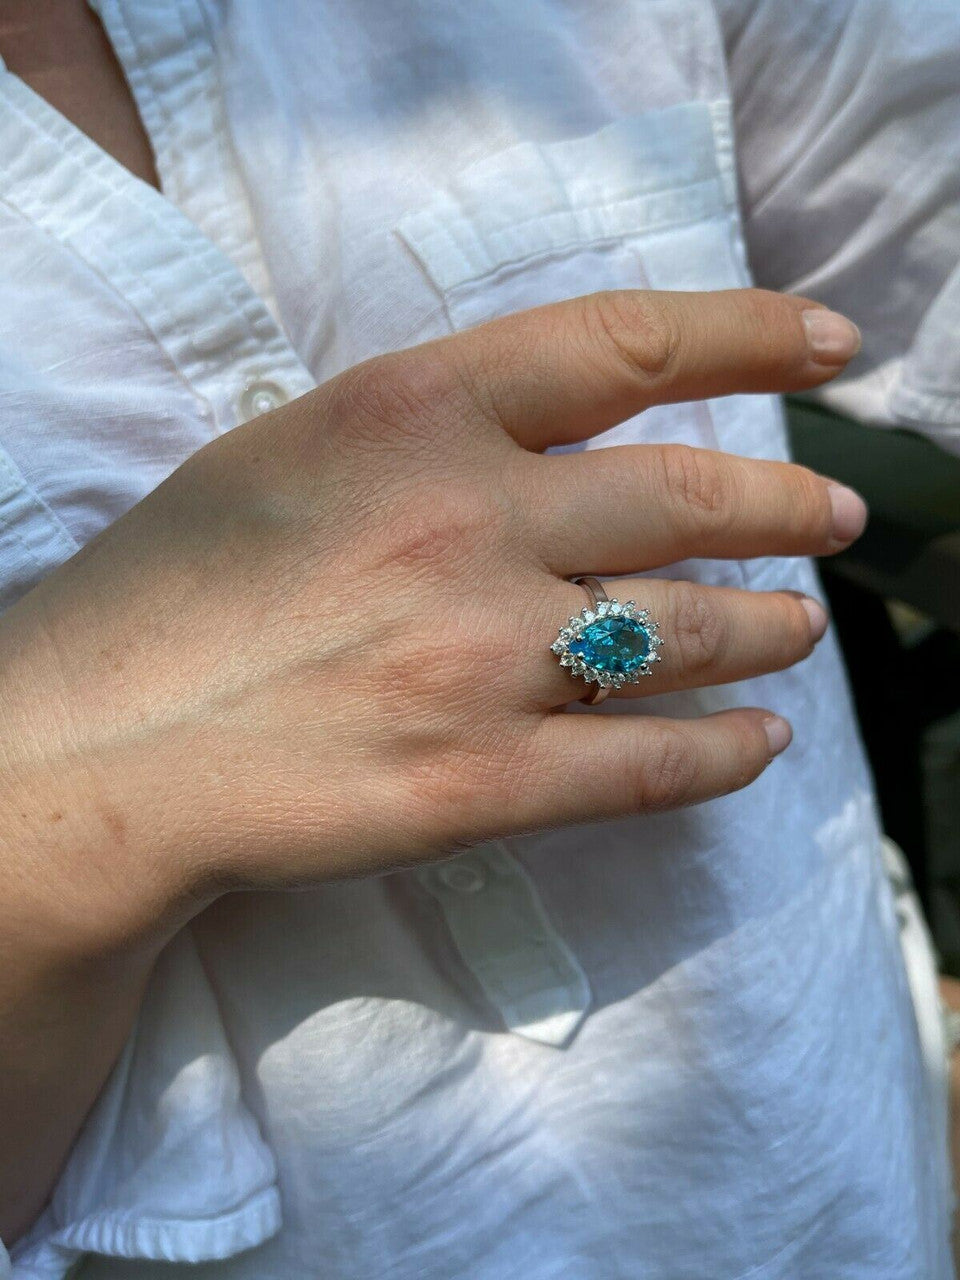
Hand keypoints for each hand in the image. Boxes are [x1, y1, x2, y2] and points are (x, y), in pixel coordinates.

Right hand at [2, 288, 863, 942]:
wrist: (101, 743)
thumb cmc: (181, 583)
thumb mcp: (303, 446)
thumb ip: (439, 428)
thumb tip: (571, 440)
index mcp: (415, 410)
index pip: (629, 342)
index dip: (754, 335)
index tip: (828, 347)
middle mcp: (467, 521)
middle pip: (689, 498)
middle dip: (789, 505)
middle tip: (835, 515)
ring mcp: (480, 658)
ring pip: (684, 635)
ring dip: (770, 630)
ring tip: (802, 631)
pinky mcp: (476, 783)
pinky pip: (645, 767)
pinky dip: (723, 754)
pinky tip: (758, 743)